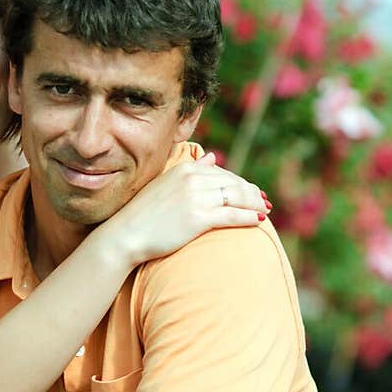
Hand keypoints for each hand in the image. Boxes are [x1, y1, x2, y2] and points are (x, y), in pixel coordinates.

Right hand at [112, 153, 270, 264]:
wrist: (126, 235)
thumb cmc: (144, 213)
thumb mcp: (167, 183)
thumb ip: (192, 168)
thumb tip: (211, 156)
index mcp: (185, 168)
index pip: (223, 173)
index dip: (241, 183)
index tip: (252, 191)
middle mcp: (192, 179)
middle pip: (234, 184)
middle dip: (252, 193)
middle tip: (264, 201)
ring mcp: (196, 198)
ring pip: (236, 198)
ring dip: (255, 204)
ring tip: (265, 210)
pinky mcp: (198, 218)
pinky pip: (232, 215)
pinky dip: (248, 217)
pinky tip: (259, 220)